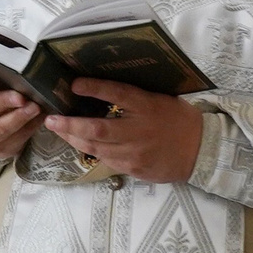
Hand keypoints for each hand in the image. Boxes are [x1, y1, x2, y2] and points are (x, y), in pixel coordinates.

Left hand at [46, 79, 204, 183]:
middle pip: (97, 128)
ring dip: (74, 139)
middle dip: (69, 124)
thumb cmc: (179, 120)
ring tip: (59, 130)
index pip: (116, 93)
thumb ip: (135, 96)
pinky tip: (80, 144)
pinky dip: (90, 151)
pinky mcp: (134, 169)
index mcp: (148, 106)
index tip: (74, 84)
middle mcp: (139, 130)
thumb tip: (103, 88)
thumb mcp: (161, 99)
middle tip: (51, 119)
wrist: (201, 151)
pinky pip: (107, 160)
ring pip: (96, 148)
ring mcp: (135, 153)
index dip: (93, 88)